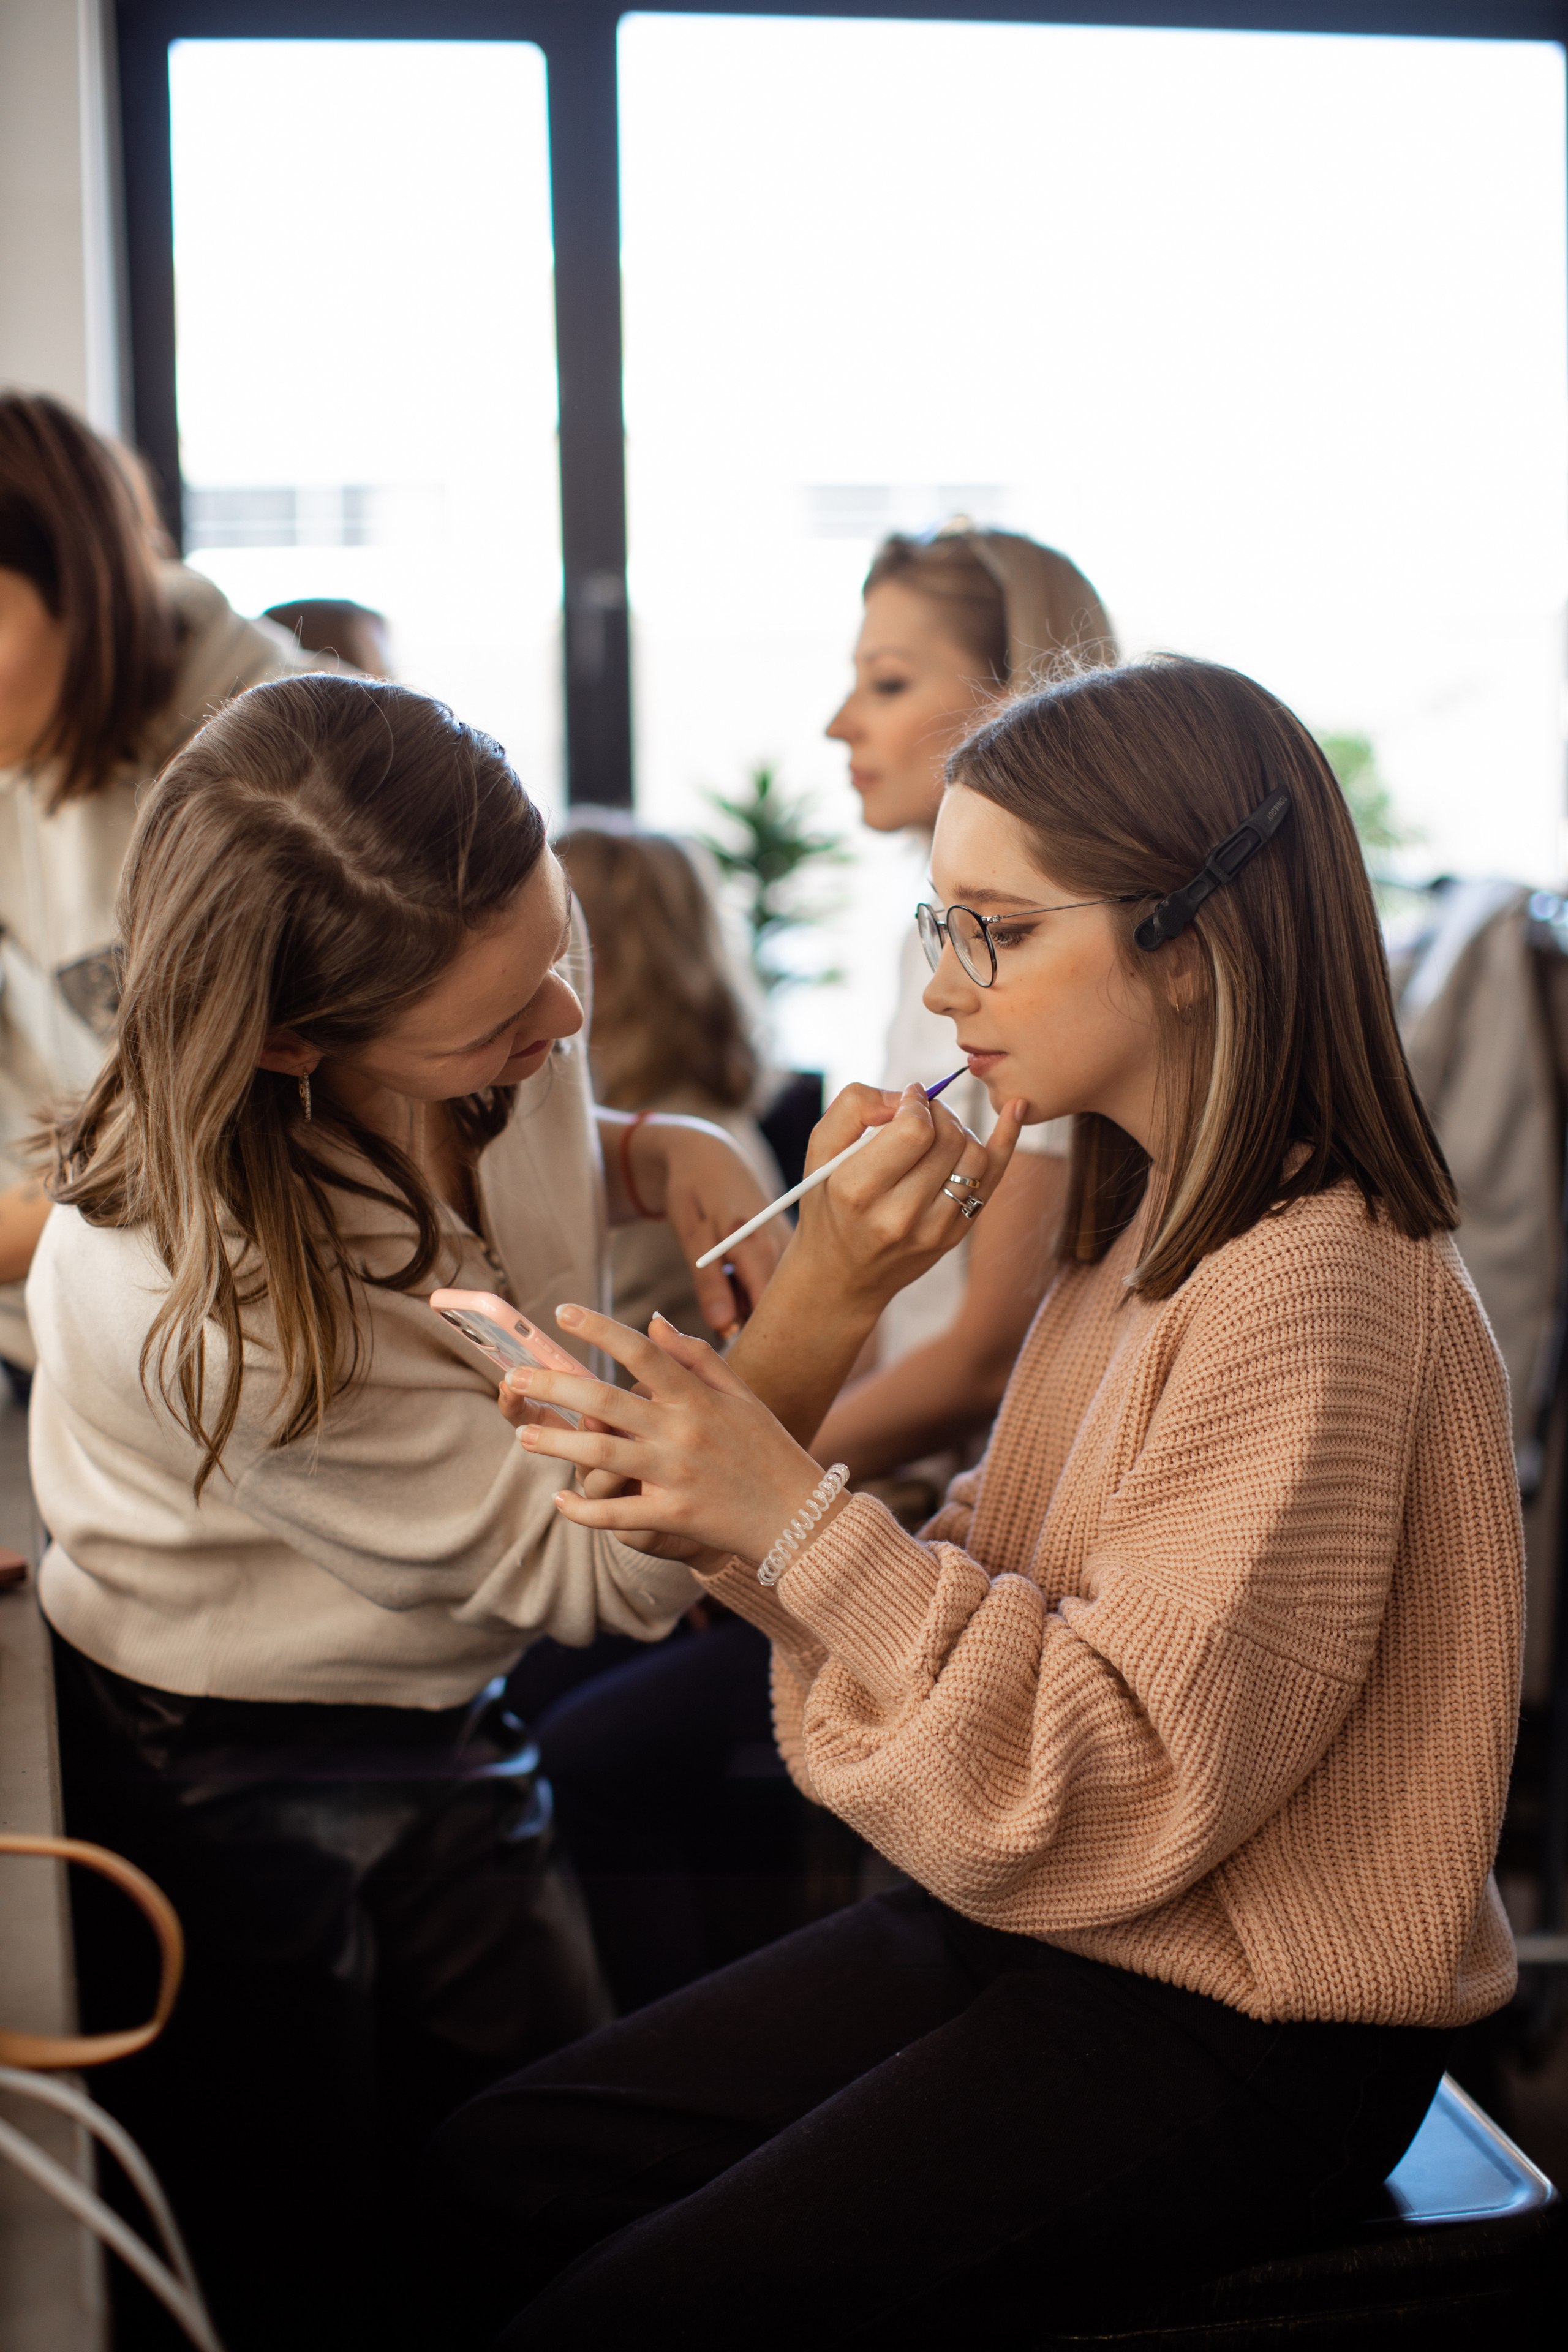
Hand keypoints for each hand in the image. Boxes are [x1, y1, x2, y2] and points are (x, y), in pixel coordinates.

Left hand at [502, 1306, 830, 1562]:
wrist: (800, 1517)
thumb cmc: (769, 1450)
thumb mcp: (741, 1395)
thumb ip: (696, 1357)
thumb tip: (653, 1321)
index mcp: (698, 1397)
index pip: (641, 1351)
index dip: (599, 1328)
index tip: (562, 1313)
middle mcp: (683, 1431)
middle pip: (604, 1402)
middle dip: (552, 1387)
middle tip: (514, 1377)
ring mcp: (676, 1475)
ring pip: (600, 1457)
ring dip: (556, 1445)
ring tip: (525, 1438)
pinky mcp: (674, 1516)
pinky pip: (617, 1514)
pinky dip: (583, 1510)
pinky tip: (559, 1501)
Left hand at [613, 1113, 785, 1336]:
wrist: (707, 1154)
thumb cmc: (692, 1193)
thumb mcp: (691, 1235)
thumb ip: (708, 1282)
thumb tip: (725, 1327)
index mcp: (756, 1245)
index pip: (770, 1307)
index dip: (756, 1335)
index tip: (736, 1353)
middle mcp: (782, 1245)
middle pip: (781, 1305)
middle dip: (759, 1326)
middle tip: (729, 1332)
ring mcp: (789, 1244)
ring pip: (782, 1293)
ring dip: (759, 1307)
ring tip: (733, 1302)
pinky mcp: (789, 1243)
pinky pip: (781, 1278)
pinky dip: (761, 1289)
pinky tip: (742, 1285)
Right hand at [786, 1081, 1025, 1318]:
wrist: (840, 1275)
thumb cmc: (828, 1202)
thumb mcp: (819, 1151)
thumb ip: (854, 1107)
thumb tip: (906, 1095)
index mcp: (858, 1190)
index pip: (914, 1131)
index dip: (916, 1103)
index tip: (907, 1100)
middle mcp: (898, 1215)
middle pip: (949, 1139)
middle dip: (939, 1112)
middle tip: (922, 1112)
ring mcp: (932, 1230)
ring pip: (976, 1155)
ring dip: (961, 1129)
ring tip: (937, 1131)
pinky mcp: (954, 1235)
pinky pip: (993, 1178)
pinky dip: (1006, 1140)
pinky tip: (1016, 1111)